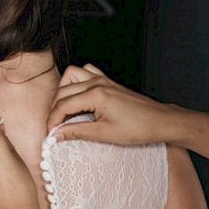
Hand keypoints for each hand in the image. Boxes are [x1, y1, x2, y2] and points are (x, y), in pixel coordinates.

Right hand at [47, 64, 171, 145]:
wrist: (159, 121)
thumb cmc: (138, 128)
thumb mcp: (104, 134)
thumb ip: (77, 132)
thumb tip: (56, 135)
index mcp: (96, 94)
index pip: (63, 105)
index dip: (52, 121)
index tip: (49, 134)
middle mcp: (97, 82)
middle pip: (63, 91)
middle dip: (54, 109)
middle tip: (54, 127)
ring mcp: (103, 79)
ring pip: (71, 75)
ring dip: (63, 91)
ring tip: (64, 110)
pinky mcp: (108, 81)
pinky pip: (86, 73)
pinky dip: (77, 83)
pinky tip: (79, 98)